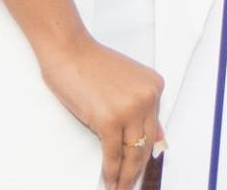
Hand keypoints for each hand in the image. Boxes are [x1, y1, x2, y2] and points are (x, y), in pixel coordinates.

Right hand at [40, 35, 165, 189]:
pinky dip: (112, 171)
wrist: (69, 51)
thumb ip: (142, 108)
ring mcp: (130, 108)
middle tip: (131, 184)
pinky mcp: (110, 119)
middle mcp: (148, 96)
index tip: (141, 166)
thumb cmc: (90, 65)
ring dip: (126, 176)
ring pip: (132, 153)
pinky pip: (113, 154)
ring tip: (120, 188)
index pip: (153, 128)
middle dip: (138, 169)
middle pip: (145, 144)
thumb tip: (157, 138)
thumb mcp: (126, 83)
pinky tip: (110, 181)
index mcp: (154, 86)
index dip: (146, 151)